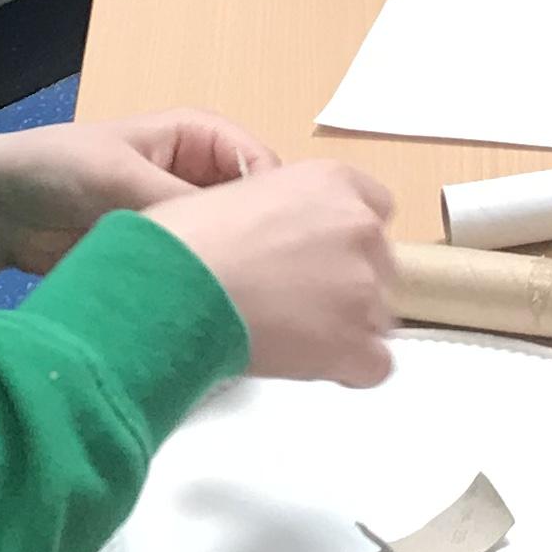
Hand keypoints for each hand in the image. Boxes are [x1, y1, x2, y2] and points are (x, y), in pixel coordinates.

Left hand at [0, 111, 281, 286]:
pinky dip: (204, 293)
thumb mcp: (119, 178)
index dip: (278, 206)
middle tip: (262, 287)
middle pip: (254, 213)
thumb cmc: (55, 169)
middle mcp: (200, 178)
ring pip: (230, 249)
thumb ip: (181, 204)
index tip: (279, 248)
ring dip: (231, 274)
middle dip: (258, 245)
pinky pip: (199, 276)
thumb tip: (239, 237)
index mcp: (200, 139)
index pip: (264, 169)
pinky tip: (210, 316)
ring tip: (237, 306)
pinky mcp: (163, 262)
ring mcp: (184, 223)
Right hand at [144, 160, 398, 385]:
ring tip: (288, 334)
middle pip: (379, 263)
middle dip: (345, 283)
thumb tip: (283, 241)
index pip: (375, 208)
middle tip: (294, 300)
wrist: (172, 288)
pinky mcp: (356, 341)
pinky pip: (376, 365)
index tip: (319, 256)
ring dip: (344, 327)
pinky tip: (309, 364)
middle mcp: (358, 227)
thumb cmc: (182, 241)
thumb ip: (284, 212)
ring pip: (377, 315)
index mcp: (330, 182)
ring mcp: (363, 286)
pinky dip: (349, 370)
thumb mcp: (241, 193)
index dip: (346, 238)